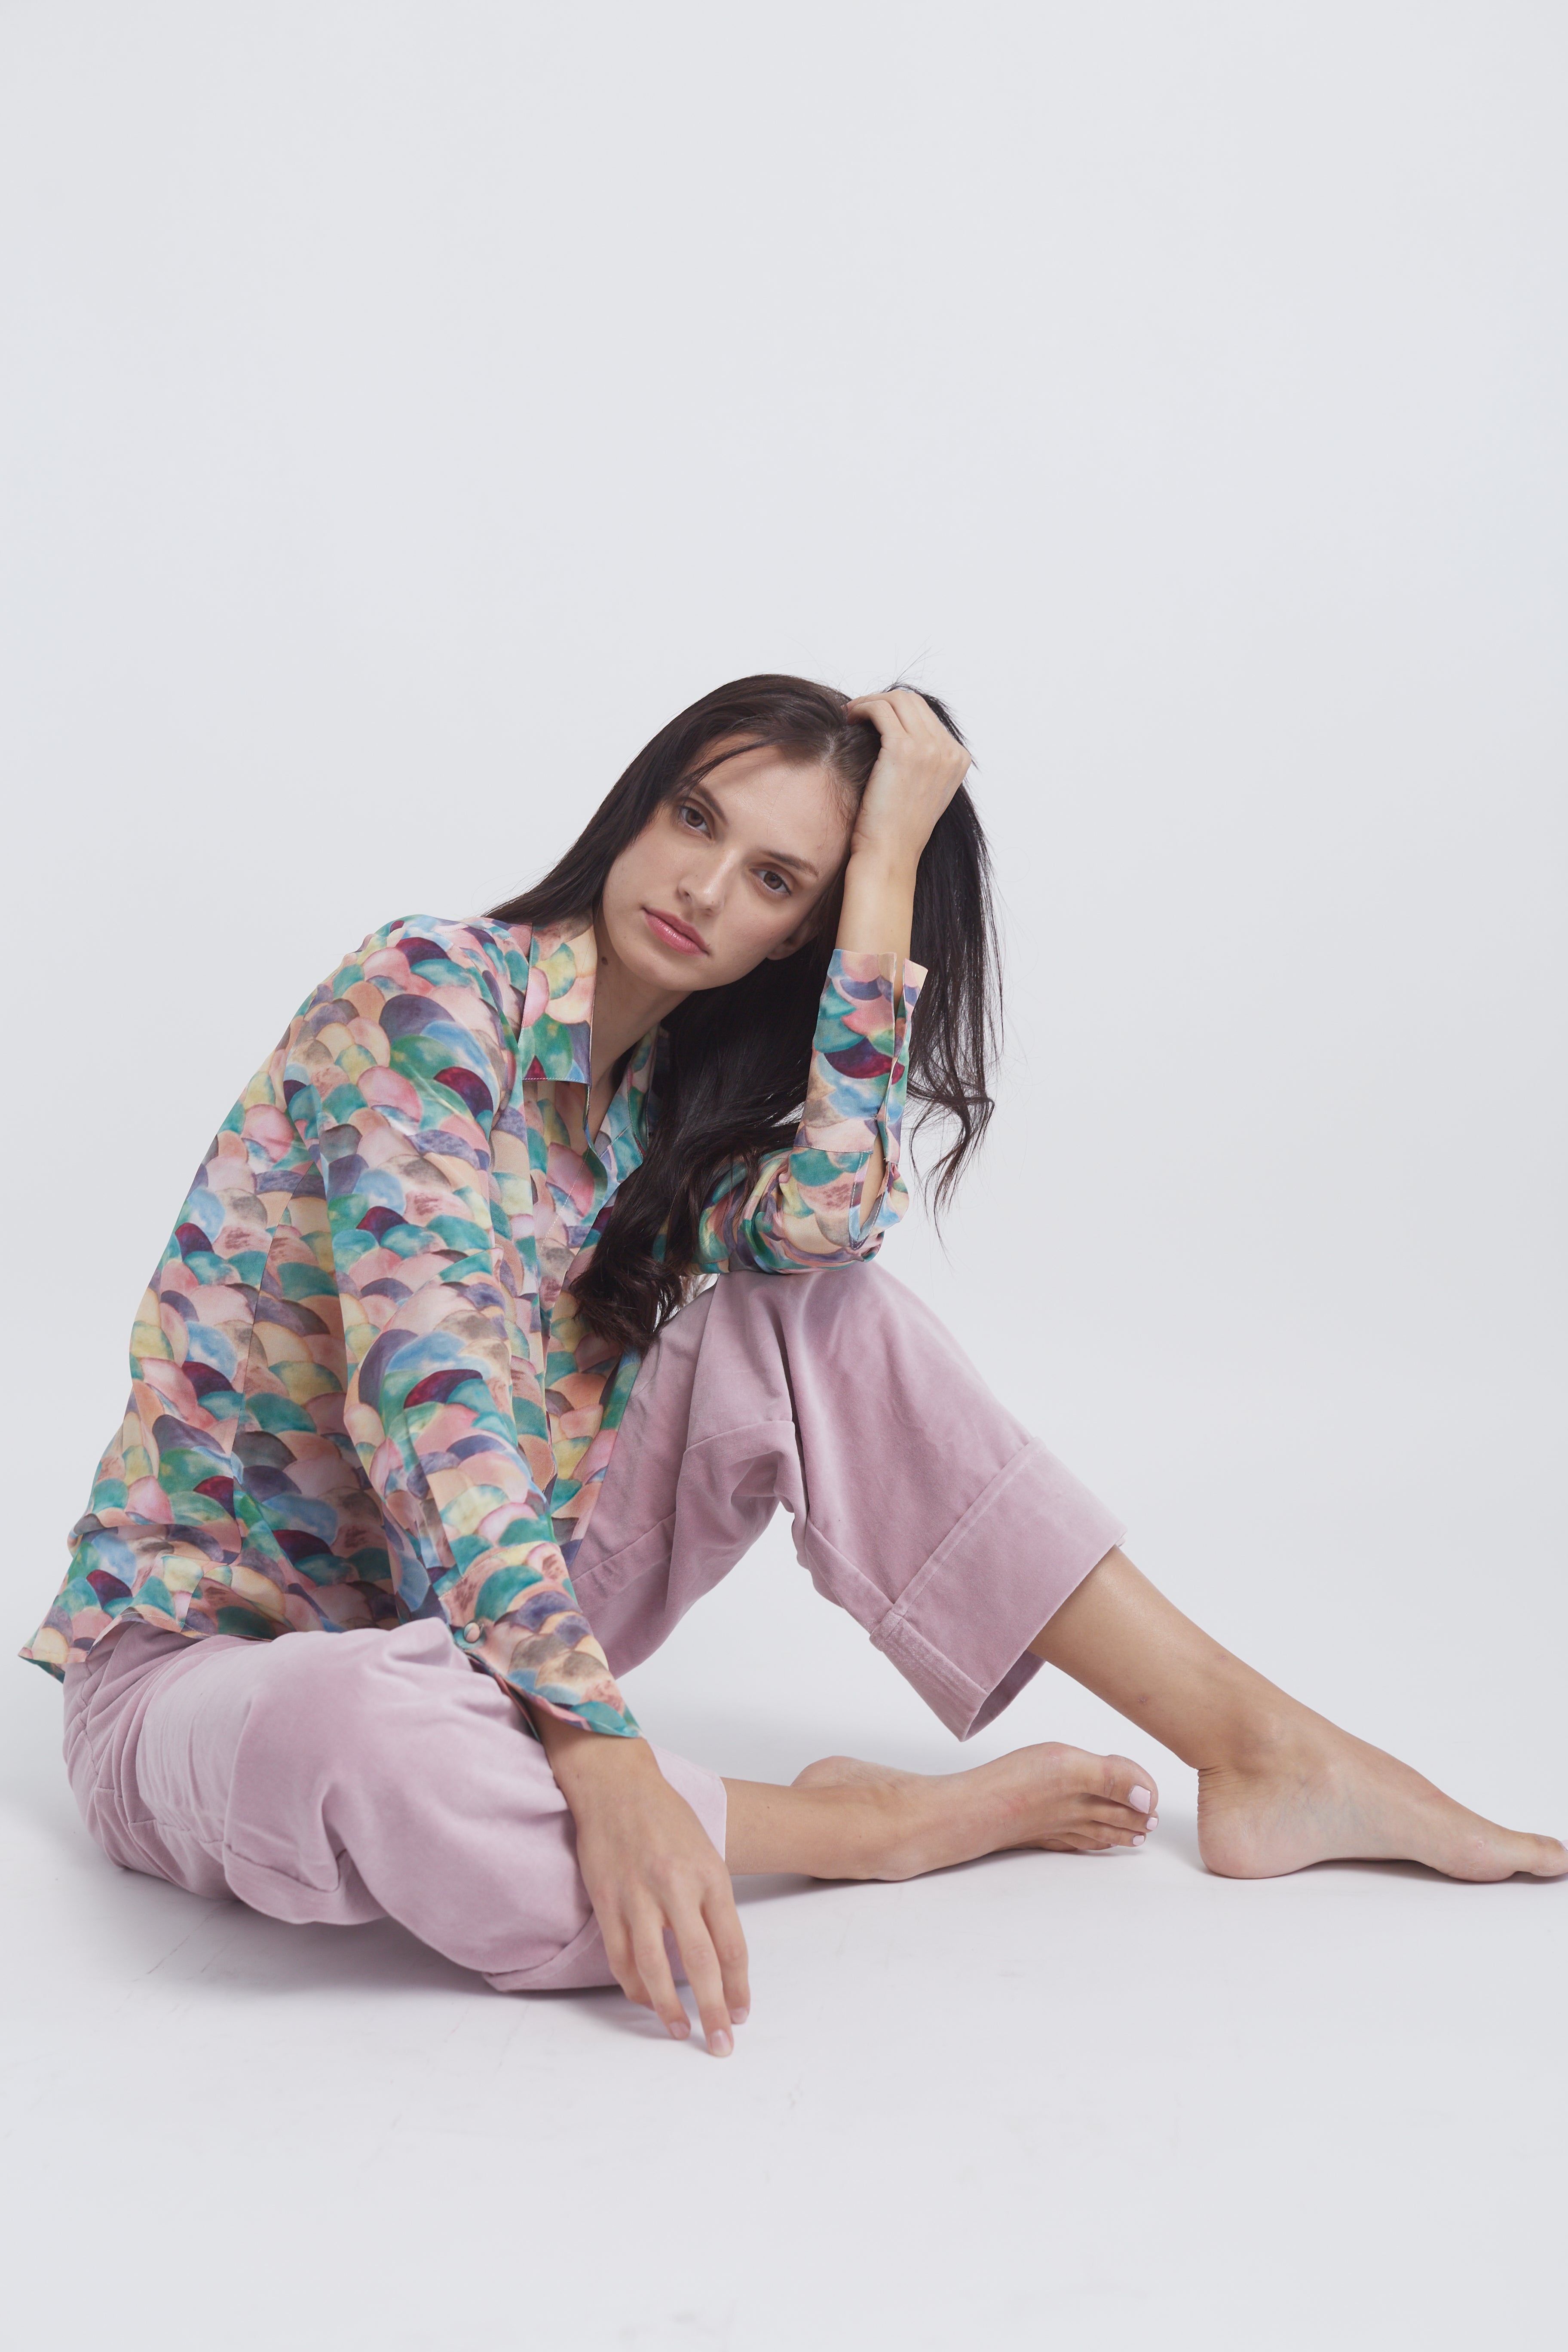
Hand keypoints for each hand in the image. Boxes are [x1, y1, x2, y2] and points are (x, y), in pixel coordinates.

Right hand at [531, 1711, 749, 2055]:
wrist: (616, 1783)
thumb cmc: (665, 1815)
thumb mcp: (705, 1852)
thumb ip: (712, 1901)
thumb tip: (718, 1956)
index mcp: (709, 1874)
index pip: (731, 1944)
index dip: (738, 1985)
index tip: (742, 2013)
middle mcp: (676, 1887)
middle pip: (701, 1963)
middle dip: (714, 2010)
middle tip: (721, 2045)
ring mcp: (638, 1895)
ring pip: (655, 1967)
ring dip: (668, 2008)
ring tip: (681, 2031)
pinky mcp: (606, 1900)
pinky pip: (620, 1956)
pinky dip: (633, 1984)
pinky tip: (645, 1999)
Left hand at [844, 687, 971, 872]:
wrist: (889, 854)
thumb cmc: (896, 828)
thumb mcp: (922, 790)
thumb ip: (923, 760)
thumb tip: (896, 729)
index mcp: (958, 759)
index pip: (927, 715)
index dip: (897, 709)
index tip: (874, 718)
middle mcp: (949, 751)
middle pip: (913, 701)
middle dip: (883, 700)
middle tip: (858, 712)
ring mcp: (929, 748)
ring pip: (897, 700)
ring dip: (870, 701)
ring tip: (852, 715)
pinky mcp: (903, 749)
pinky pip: (881, 710)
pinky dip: (863, 707)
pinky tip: (850, 718)